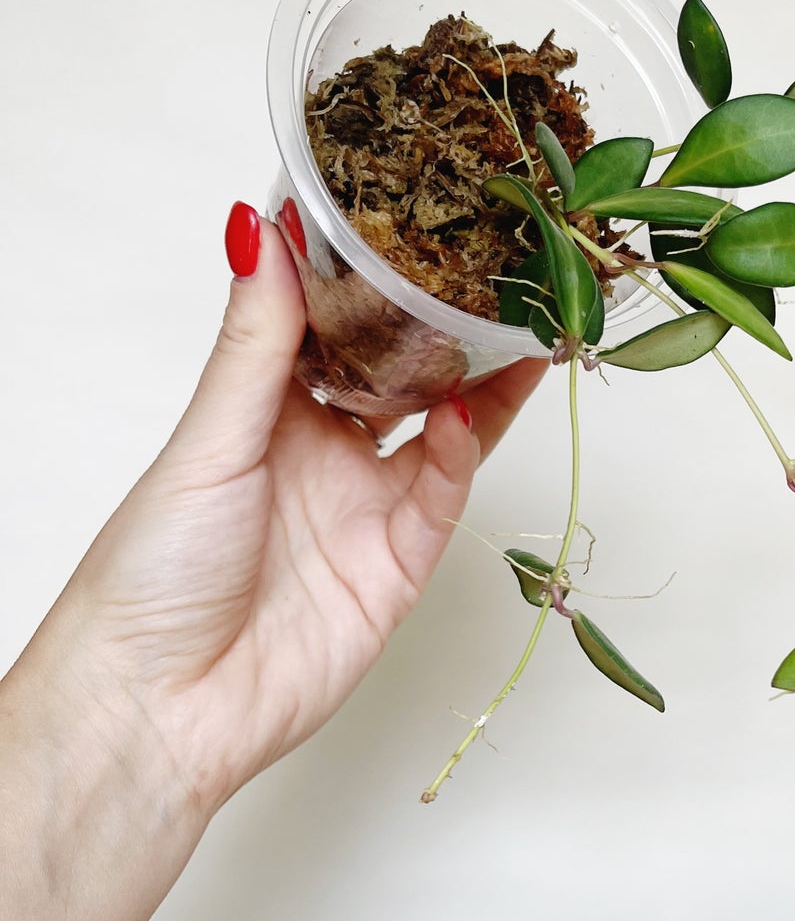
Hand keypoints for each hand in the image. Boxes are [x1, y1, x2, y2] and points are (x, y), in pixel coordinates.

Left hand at [30, 202, 545, 823]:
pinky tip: (466, 412)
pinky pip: (442, 496)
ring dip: (478, 382)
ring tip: (519, 328)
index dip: (369, 273)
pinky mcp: (397, 566)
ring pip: (440, 428)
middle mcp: (319, 453)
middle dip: (444, 322)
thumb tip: (260, 228)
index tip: (408, 213)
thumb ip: (256, 341)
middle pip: (400, 371)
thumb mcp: (207, 440)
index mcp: (261, 412)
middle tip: (493, 267)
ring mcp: (363, 508)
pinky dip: (458, 452)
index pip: (329, 324)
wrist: (160, 708)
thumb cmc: (150, 575)